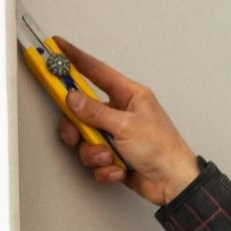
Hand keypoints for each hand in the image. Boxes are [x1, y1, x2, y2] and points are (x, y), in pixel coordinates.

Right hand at [51, 34, 201, 209]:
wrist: (174, 184)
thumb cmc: (163, 149)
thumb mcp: (126, 126)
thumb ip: (95, 112)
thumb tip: (72, 98)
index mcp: (128, 95)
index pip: (96, 71)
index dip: (75, 58)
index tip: (56, 46)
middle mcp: (120, 112)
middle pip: (82, 110)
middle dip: (78, 127)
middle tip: (77, 133)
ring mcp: (115, 135)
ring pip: (86, 139)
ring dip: (95, 152)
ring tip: (110, 157)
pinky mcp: (113, 156)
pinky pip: (95, 160)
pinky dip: (105, 168)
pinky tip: (120, 169)